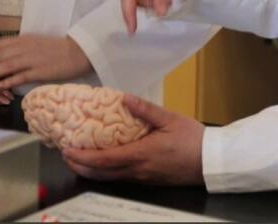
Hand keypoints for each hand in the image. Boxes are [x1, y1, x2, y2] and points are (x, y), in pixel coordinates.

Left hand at [0, 35, 91, 89]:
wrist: (77, 51)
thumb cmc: (55, 48)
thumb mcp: (34, 43)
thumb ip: (17, 48)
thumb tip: (1, 55)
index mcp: (21, 40)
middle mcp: (22, 48)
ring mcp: (30, 59)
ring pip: (3, 66)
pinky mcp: (38, 71)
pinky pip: (18, 77)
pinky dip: (6, 82)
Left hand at [61, 94, 204, 185]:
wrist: (211, 162)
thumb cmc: (193, 140)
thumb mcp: (170, 118)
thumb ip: (146, 109)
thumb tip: (124, 98)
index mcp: (141, 154)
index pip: (104, 160)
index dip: (82, 157)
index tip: (67, 150)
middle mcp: (138, 170)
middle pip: (102, 174)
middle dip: (80, 167)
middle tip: (66, 155)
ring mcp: (143, 177)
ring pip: (110, 178)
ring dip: (91, 171)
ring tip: (79, 160)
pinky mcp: (149, 179)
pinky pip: (121, 177)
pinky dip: (106, 172)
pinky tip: (104, 163)